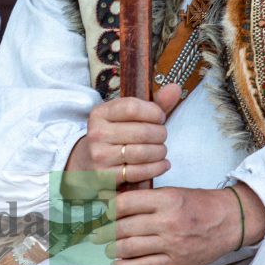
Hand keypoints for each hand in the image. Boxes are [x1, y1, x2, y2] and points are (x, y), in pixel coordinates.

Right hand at [65, 84, 181, 190]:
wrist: (88, 162)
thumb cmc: (115, 135)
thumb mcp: (128, 117)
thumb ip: (153, 103)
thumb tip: (176, 87)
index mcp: (100, 113)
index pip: (132, 107)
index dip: (153, 112)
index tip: (160, 117)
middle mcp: (97, 133)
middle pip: (142, 132)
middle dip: (160, 134)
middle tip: (162, 136)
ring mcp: (99, 156)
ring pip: (142, 153)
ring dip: (160, 152)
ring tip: (161, 150)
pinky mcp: (106, 176)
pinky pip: (139, 172)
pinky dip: (157, 168)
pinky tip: (162, 164)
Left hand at [92, 183, 264, 264]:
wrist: (229, 221)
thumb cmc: (199, 204)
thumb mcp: (172, 192)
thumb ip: (146, 199)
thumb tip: (115, 204)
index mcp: (165, 199)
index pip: (126, 203)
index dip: (108, 208)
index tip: (100, 211)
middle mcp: (167, 221)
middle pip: (124, 227)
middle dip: (104, 231)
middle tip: (95, 233)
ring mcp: (172, 243)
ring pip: (131, 247)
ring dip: (112, 249)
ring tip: (105, 248)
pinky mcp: (176, 260)